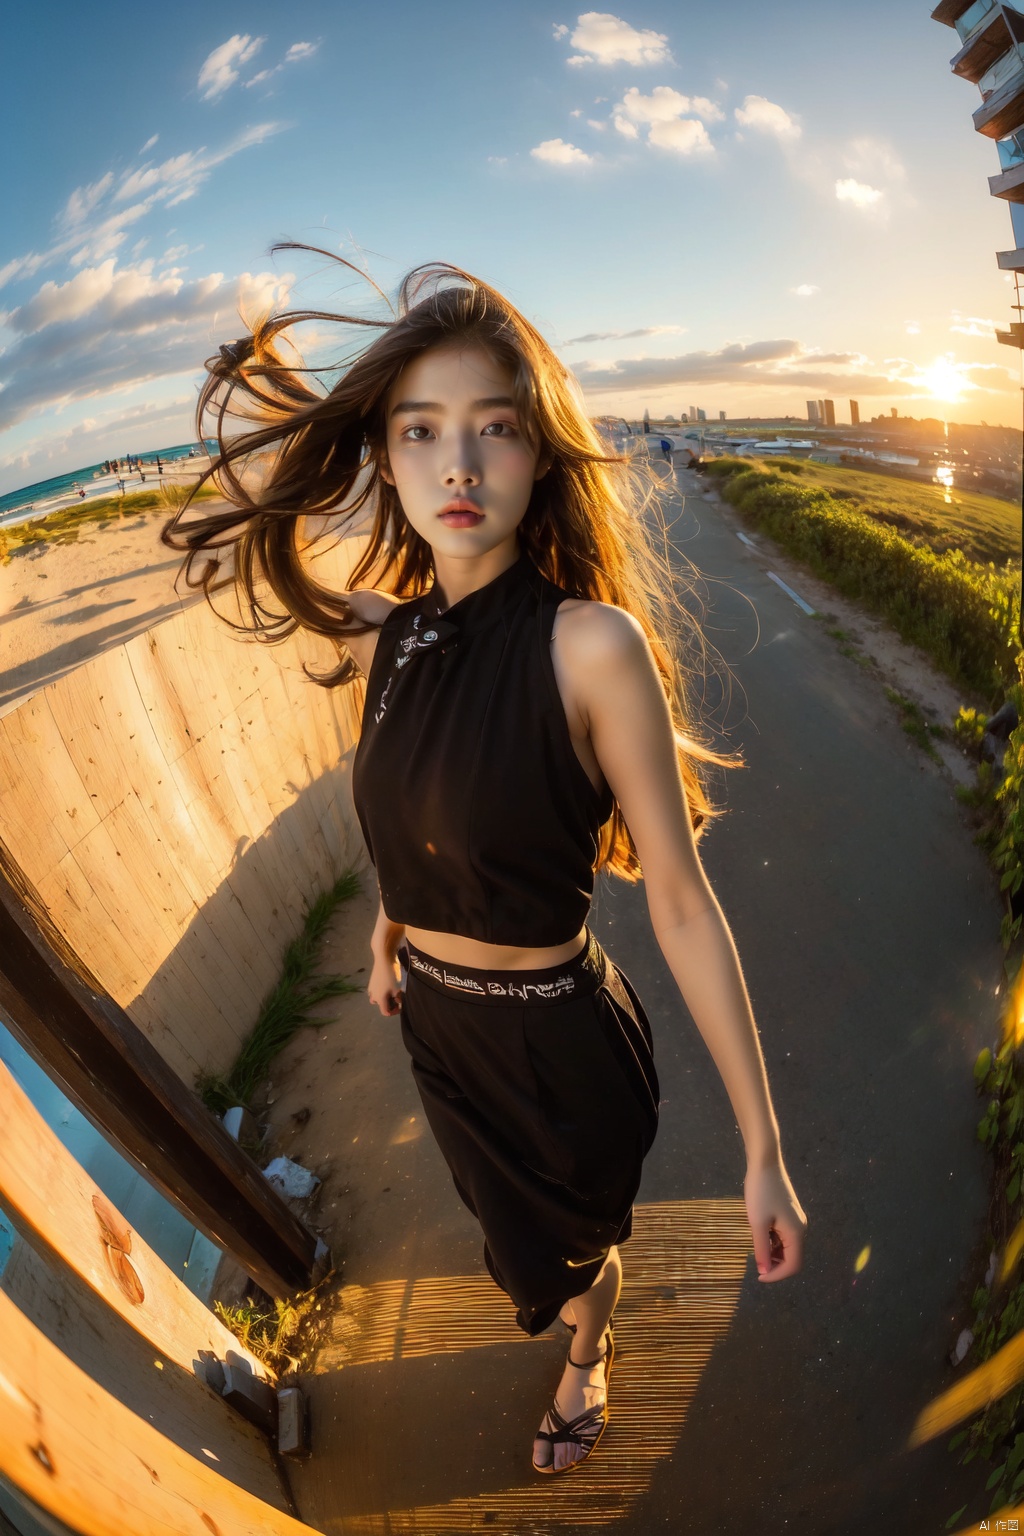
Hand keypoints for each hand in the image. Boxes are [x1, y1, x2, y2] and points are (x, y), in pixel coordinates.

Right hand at [368, 952, 403, 1016]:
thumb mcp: (397, 988)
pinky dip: (381, 991)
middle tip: (397, 997)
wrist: (383, 960)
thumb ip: (398, 998)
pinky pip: (376, 991)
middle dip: (389, 1003)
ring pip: (377, 998)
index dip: (394, 1012)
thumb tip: (398, 1001)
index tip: (400, 1006)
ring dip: (384, 998)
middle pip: (381, 1005)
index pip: (385, 1012)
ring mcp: (371, 988)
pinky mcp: (371, 982)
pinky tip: (387, 984)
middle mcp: (373, 996)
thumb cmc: (391, 976)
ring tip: (392, 991)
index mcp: (379, 999)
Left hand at [744, 1158, 806, 1281]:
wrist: (764, 1162)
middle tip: (754, 1260)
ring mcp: (795, 1220)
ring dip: (772, 1252)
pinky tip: (759, 1232)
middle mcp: (800, 1228)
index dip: (777, 1275)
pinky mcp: (788, 1213)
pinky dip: (772, 1240)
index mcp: (796, 1233)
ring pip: (786, 1246)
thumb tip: (764, 1272)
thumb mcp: (757, 1223)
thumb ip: (761, 1250)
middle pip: (791, 1258)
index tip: (758, 1276)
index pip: (793, 1266)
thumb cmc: (760, 1192)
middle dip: (774, 1264)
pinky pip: (783, 1235)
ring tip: (755, 1244)